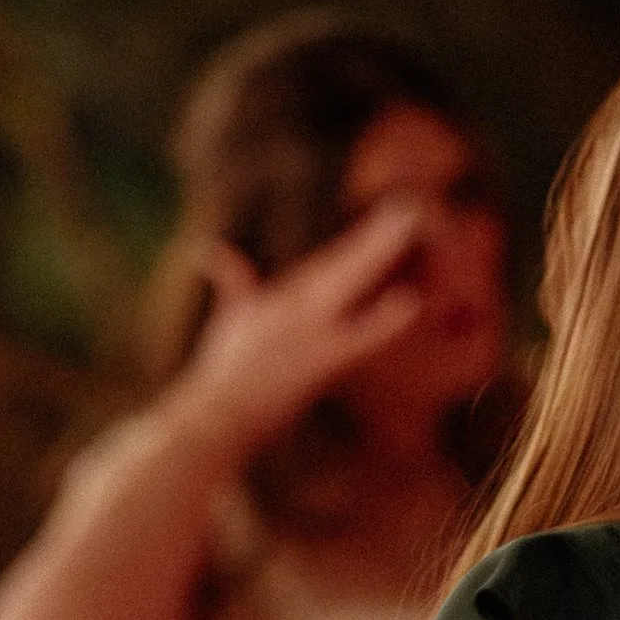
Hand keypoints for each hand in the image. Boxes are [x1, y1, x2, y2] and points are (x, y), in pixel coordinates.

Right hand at [176, 198, 436, 459]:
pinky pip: (360, 340)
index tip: (396, 211)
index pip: (334, 262)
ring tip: (410, 226)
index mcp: (285, 299)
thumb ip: (230, 279)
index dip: (368, 238)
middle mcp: (298, 308)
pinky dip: (383, 323)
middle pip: (344, 263)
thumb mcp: (230, 319)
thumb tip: (209, 250)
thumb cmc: (224, 372)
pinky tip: (409, 302)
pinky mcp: (320, 362)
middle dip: (378, 235)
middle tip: (410, 204)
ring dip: (379, 253)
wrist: (217, 414)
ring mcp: (308, 332)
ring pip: (350, 282)